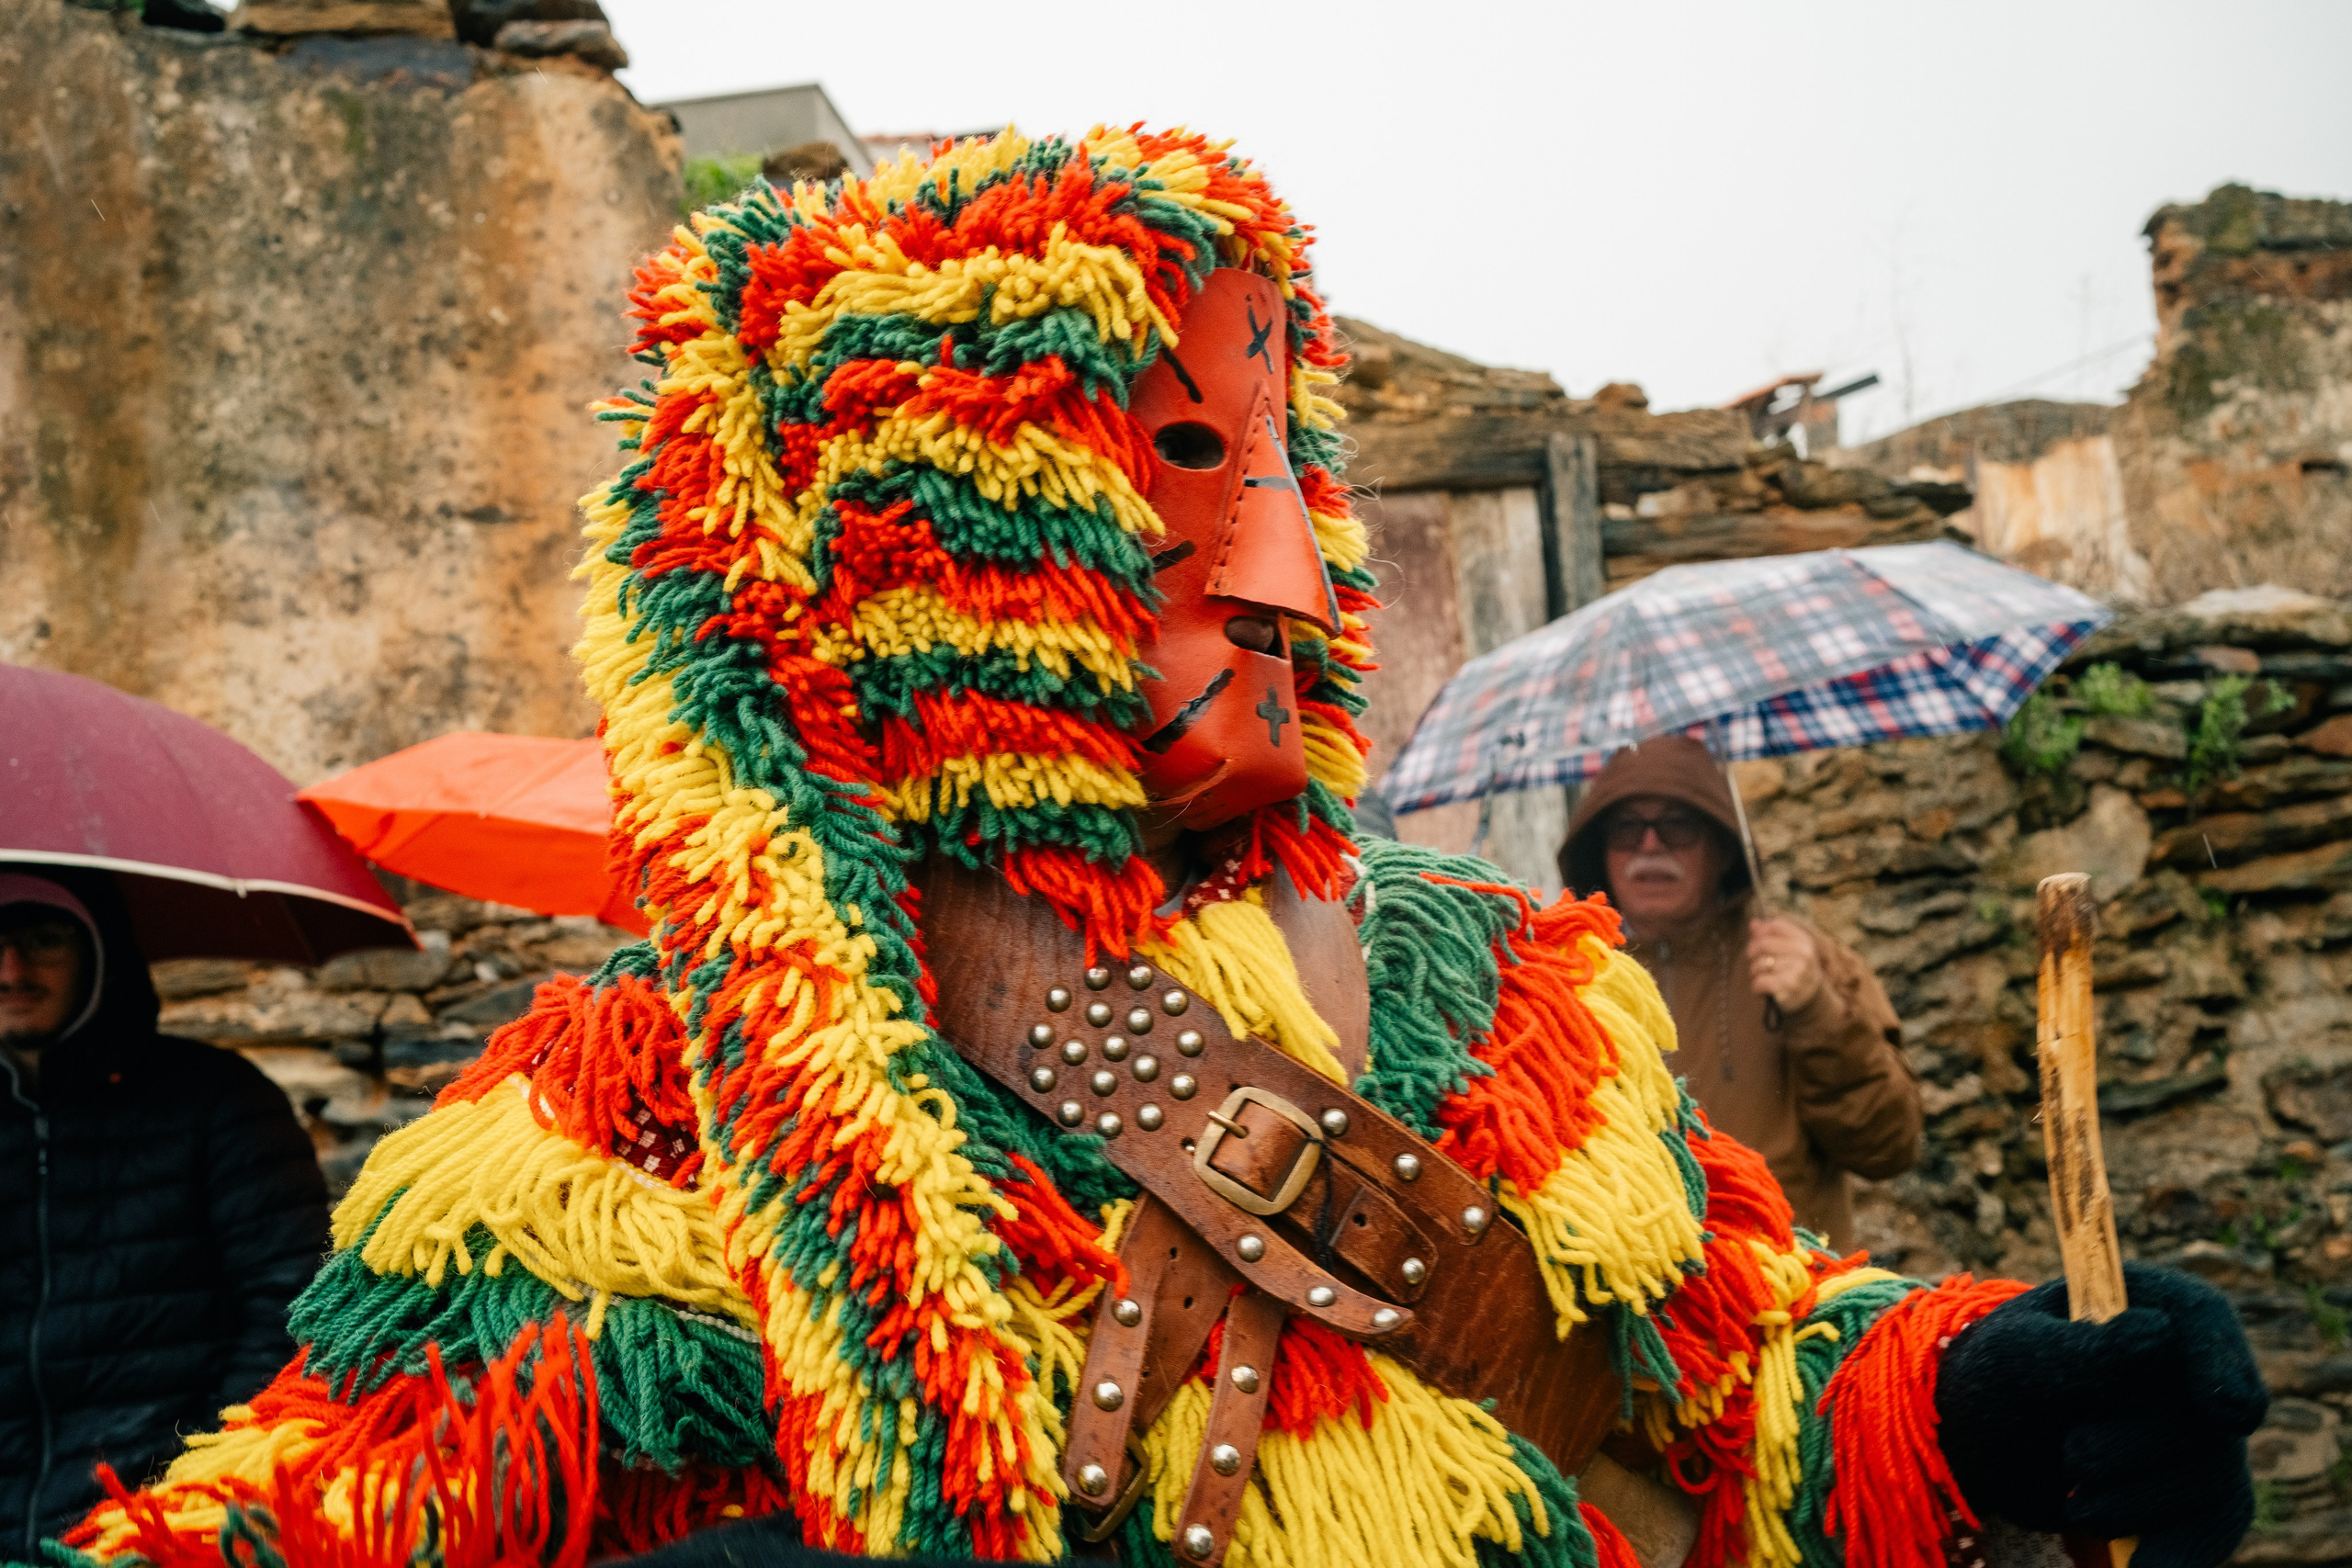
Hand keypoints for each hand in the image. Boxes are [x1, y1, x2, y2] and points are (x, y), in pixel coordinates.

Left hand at [1746, 917, 1821, 1011]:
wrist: (1811, 999)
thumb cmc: (1795, 970)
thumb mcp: (1790, 951)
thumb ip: (1771, 936)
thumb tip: (1753, 923)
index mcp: (1804, 941)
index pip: (1776, 926)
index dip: (1761, 932)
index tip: (1757, 941)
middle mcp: (1803, 954)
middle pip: (1763, 944)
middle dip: (1752, 953)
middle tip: (1754, 961)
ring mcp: (1797, 971)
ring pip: (1759, 964)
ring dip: (1754, 972)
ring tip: (1761, 976)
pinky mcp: (1788, 987)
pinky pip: (1760, 982)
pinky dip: (1756, 986)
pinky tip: (1761, 988)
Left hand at [1934, 1264, 2267, 1567]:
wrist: (1985, 1443)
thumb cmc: (2001, 1378)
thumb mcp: (2019, 1357)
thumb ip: (2082, 1351)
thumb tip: (2160, 1336)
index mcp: (2149, 1306)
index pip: (2202, 1320)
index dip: (2220, 1363)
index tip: (2223, 1410)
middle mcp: (2191, 1368)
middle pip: (2207, 1415)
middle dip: (2134, 1446)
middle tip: (2072, 1454)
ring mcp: (2203, 1435)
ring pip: (2212, 1479)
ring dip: (2133, 1500)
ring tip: (2073, 1497)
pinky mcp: (2197, 1497)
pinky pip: (2213, 1529)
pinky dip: (2177, 1552)